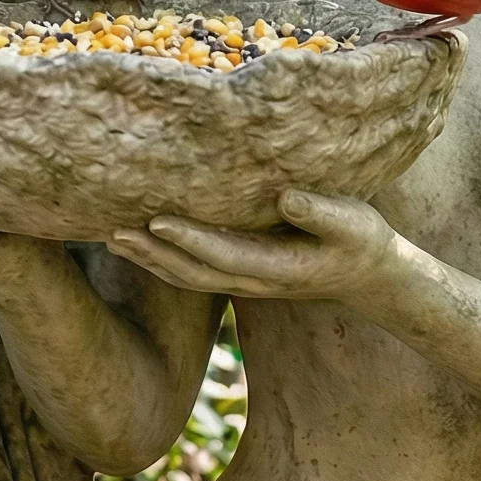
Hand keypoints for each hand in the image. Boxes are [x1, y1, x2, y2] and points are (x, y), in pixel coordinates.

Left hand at [109, 189, 394, 303]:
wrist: (369, 277)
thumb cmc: (362, 243)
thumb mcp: (354, 225)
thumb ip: (321, 213)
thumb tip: (285, 197)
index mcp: (280, 269)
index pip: (225, 255)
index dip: (189, 240)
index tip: (156, 221)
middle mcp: (255, 282)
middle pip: (193, 273)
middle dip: (153, 253)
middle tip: (113, 232)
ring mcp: (245, 283)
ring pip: (188, 277)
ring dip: (149, 259)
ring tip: (112, 238)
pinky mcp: (241, 274)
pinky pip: (194, 272)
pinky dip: (163, 260)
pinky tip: (140, 243)